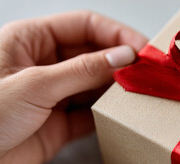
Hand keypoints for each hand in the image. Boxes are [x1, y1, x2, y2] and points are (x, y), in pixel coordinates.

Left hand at [0, 11, 147, 163]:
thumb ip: (84, 70)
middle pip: (94, 53)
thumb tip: (124, 56)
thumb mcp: (36, 85)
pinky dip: (109, 112)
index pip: (85, 25)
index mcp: (32, 40)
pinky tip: (123, 113)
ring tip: (140, 92)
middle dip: (121, 61)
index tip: (142, 49)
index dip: (116, 34)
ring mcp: (55, 93)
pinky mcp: (61, 122)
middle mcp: (46, 63)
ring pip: (96, 82)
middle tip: (148, 72)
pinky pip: (92, 111)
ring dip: (117, 87)